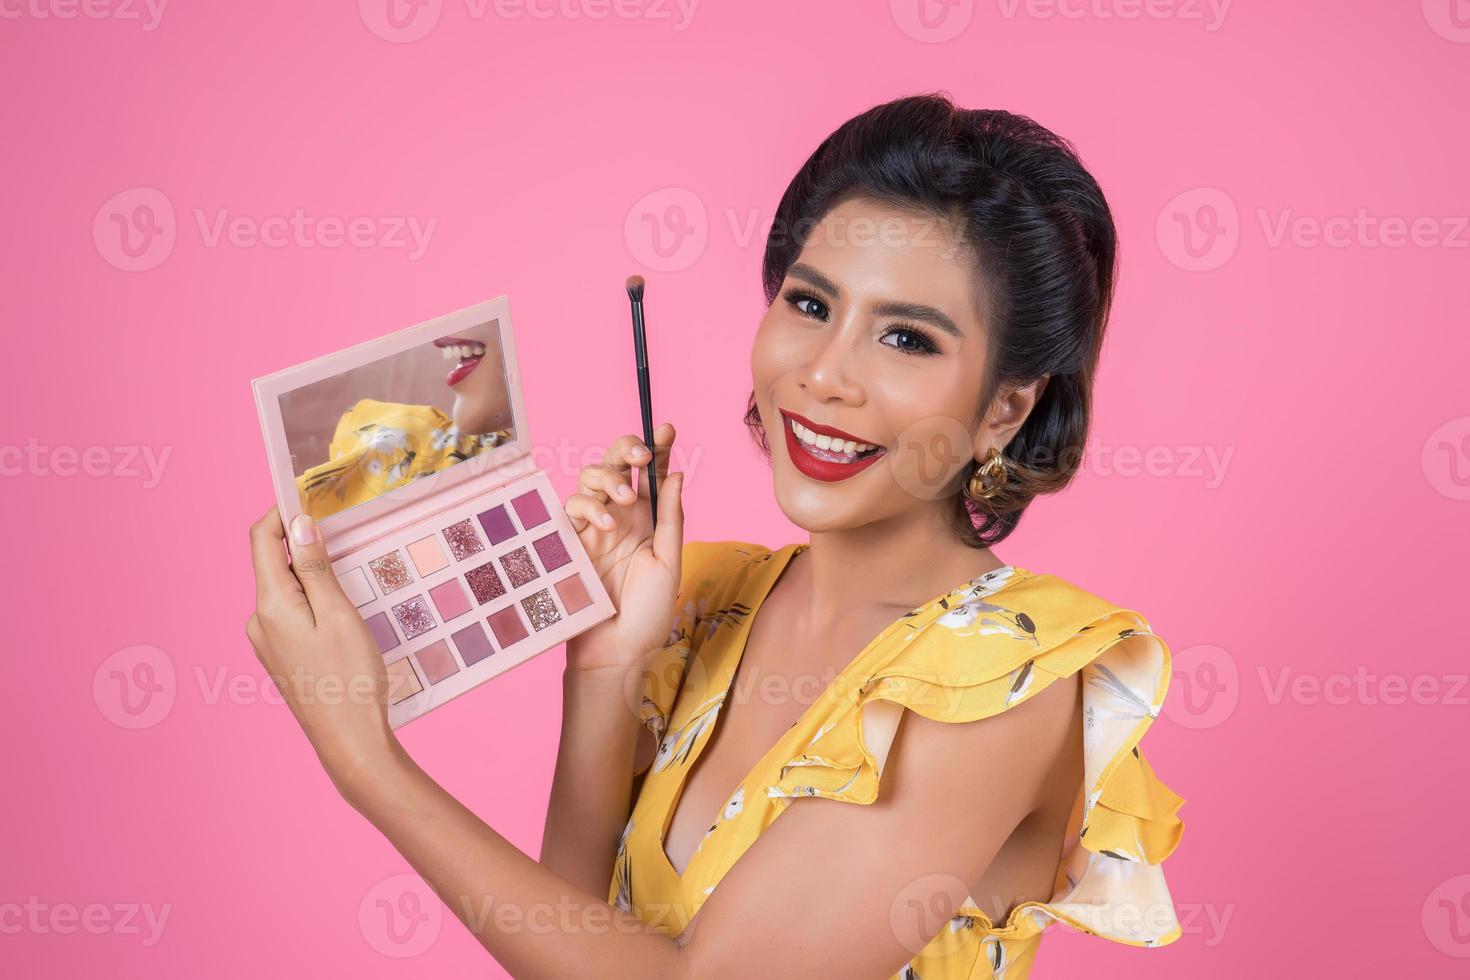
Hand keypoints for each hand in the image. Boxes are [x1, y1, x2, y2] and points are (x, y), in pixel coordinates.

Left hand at [246, 507, 399, 798]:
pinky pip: (292, 611)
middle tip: (345, 537)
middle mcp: (259, 620)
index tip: (311, 495)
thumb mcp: (338, 615)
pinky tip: (342, 614)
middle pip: (273, 562)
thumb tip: (299, 524)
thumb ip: (316, 568)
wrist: (350, 741)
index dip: (282, 511)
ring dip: (312, 574)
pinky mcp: (281, 654)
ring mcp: (267, 640)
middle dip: (304, 544)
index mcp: (269, 605)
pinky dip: (313, 599)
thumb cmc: (350, 677)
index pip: (262, 540)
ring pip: (285, 588)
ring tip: (351, 581)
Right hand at [562, 422, 684, 673]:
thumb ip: (671, 518)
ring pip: (589, 478)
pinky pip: (569, 508)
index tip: (668, 430)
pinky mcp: (569, 542)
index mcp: (647, 519)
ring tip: (624, 499)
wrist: (617, 652)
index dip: (659, 448)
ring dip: (607, 478)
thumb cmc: (647, 613)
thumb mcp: (669, 563)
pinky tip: (605, 524)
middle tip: (641, 456)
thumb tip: (678, 473)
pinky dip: (587, 506)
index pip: (652, 473)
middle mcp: (620, 517)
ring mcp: (592, 528)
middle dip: (626, 449)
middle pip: (615, 464)